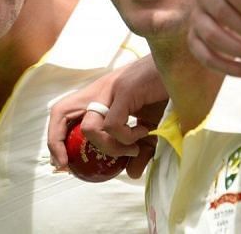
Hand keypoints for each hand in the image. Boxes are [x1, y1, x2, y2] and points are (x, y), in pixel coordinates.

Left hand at [47, 55, 167, 178]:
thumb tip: (131, 173)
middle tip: (67, 165)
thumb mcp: (151, 126)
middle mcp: (99, 90)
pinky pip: (113, 125)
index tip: (63, 163)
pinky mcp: (125, 90)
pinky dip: (126, 137)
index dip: (56, 138)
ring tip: (133, 147)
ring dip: (109, 146)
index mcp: (100, 95)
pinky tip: (144, 133)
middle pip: (60, 112)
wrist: (183, 67)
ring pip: (89, 127)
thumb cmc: (166, 93)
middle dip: (56, 142)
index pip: (65, 112)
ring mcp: (111, 89)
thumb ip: (140, 150)